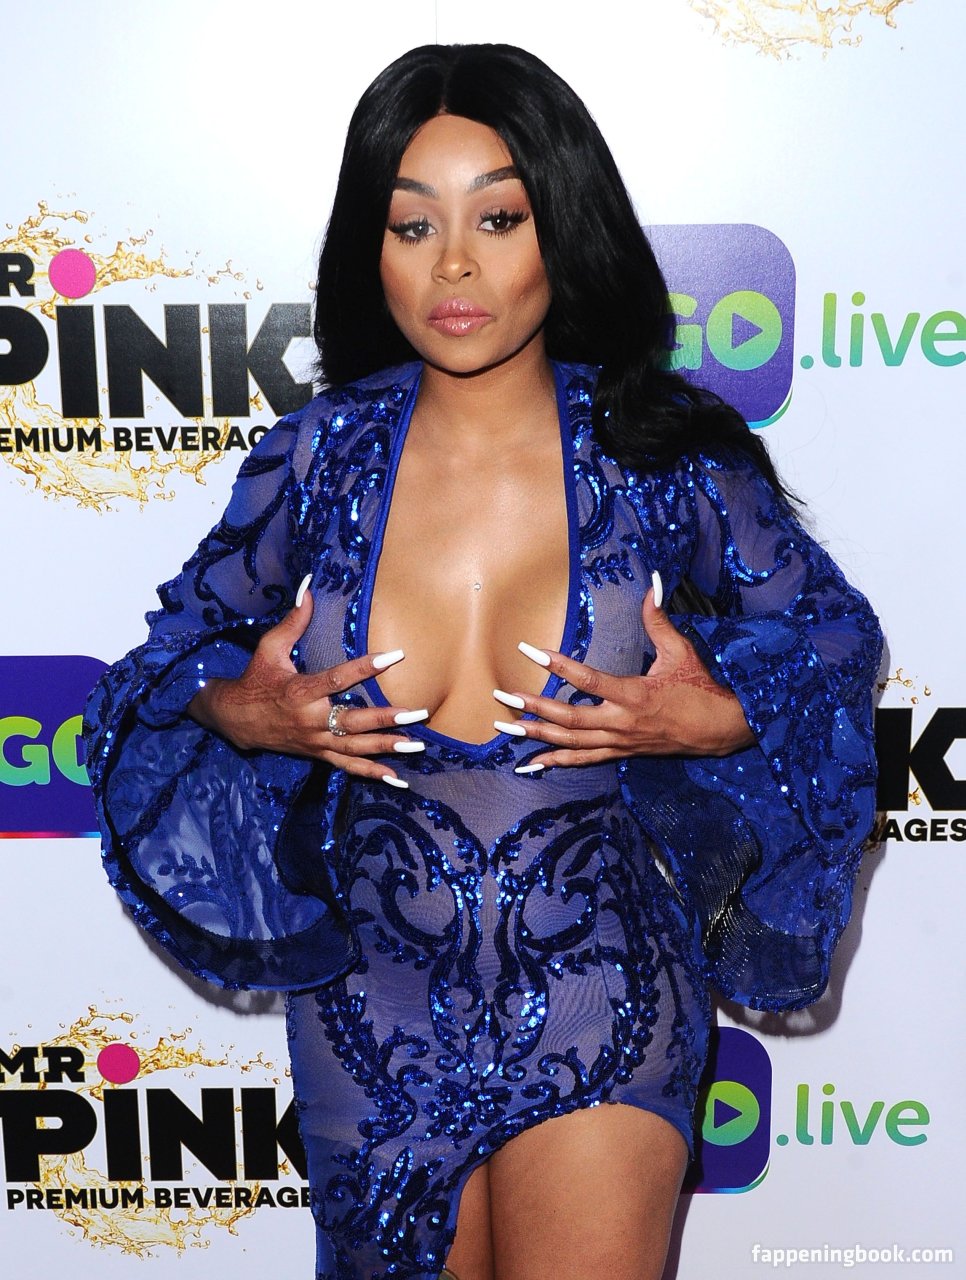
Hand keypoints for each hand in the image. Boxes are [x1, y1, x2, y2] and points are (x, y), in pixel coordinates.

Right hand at [187, 583, 426, 786]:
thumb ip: (293, 620)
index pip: (337, 679)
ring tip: (418, 744)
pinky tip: (399, 779)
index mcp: (300, 692)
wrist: (236, 720)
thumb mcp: (268, 649)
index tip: (394, 656)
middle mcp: (310, 720)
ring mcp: (316, 741)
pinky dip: (372, 774)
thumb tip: (308, 587)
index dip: (365, 667)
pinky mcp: (319, 754)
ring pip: (356, 749)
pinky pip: (348, 768)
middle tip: (418, 713)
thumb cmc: (256, 680)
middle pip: (354, 722)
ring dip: (387, 747)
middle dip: (387, 719)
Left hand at [495, 585, 754, 768]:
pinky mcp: (621, 752)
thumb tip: (654, 584)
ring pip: (570, 743)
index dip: (557, 665)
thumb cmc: (701, 688)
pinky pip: (583, 760)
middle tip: (502, 696)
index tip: (530, 651)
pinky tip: (531, 764)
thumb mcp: (681, 651)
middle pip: (569, 719)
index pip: (587, 680)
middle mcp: (622, 722)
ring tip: (504, 728)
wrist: (722, 730)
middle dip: (533, 709)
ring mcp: (620, 741)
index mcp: (634, 695)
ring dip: (536, 736)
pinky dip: (556, 762)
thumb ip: (658, 620)